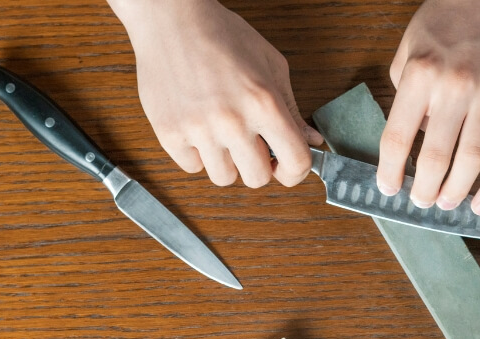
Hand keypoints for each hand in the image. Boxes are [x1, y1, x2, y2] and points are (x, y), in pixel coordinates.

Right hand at [108, 0, 322, 187]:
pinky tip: (198, 128)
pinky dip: (197, 154)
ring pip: (223, 177)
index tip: (287, 168)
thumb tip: (310, 139)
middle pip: (257, 178)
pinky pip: (192, 167)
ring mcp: (198, 130)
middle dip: (259, 166)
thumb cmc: (221, 36)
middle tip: (251, 147)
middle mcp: (232, 121)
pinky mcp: (169, 133)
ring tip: (222, 134)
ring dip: (227, 162)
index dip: (295, 172)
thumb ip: (291, 108)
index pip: (296, 162)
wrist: (172, 20)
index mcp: (264, 103)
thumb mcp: (270, 65)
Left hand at [378, 0, 479, 214]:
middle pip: (437, 155)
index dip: (391, 170)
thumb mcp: (406, 55)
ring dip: (457, 191)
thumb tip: (414, 143)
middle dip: (425, 188)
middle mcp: (455, 86)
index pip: (399, 137)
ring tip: (446, 205)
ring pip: (474, 159)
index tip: (388, 188)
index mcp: (420, 75)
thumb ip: (406, 101)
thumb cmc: (441, 25)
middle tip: (420, 202)